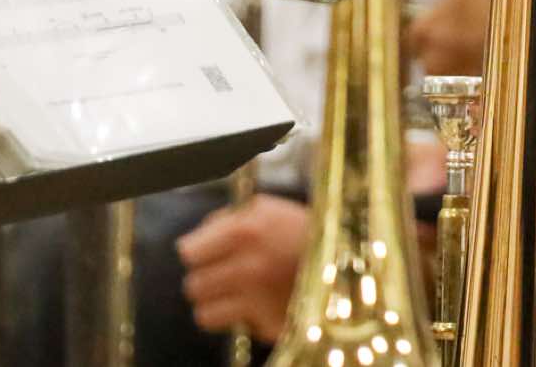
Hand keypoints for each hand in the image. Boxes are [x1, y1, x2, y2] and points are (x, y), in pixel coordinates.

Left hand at [175, 193, 308, 341]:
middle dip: (205, 280)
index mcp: (245, 231)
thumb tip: (200, 236)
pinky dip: (239, 320)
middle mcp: (247, 266)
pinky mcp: (267, 324)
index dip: (196, 252)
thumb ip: (229, 219)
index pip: (188, 252)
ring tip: (233, 295)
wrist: (347, 260)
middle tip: (222, 275)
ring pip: (204, 314)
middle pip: (193, 286)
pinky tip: (253, 306)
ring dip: (215, 305)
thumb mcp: (268, 209)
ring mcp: (257, 300)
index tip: (205, 253)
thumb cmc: (304, 231)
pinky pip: (234, 327)